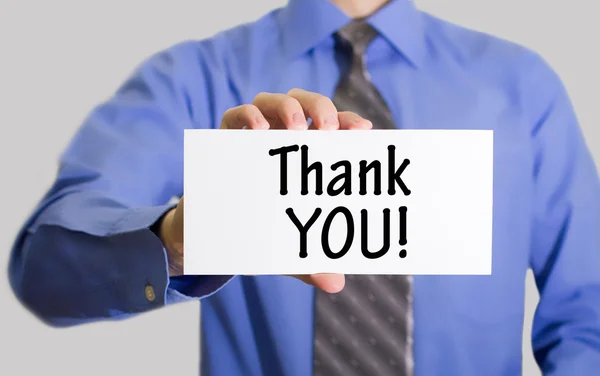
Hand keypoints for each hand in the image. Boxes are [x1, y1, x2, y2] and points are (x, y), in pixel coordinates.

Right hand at [160, 89, 372, 292]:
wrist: (212, 233)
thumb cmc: (259, 232)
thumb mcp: (286, 248)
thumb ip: (310, 263)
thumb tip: (336, 284)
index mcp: (305, 155)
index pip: (333, 128)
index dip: (349, 122)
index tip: (363, 130)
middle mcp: (281, 138)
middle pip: (306, 104)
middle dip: (322, 107)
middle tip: (329, 129)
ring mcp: (253, 135)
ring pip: (271, 100)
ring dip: (288, 106)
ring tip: (297, 129)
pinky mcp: (225, 139)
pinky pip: (234, 115)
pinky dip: (247, 115)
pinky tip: (259, 131)